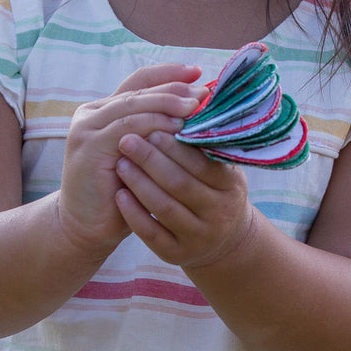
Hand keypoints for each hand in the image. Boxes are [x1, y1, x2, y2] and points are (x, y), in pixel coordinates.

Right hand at [57, 64, 206, 256]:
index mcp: (104, 111)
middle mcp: (92, 114)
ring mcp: (87, 128)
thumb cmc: (121, 193)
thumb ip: (158, 131)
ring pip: (134, 107)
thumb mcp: (142, 156)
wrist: (87, 227)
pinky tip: (177, 128)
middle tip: (203, 91)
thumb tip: (199, 111)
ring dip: (167, 104)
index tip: (198, 72)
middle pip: (138, 91)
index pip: (138, 83)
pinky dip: (153, 125)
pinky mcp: (88, 146)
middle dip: (173, 89)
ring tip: (195, 106)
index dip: (168, 75)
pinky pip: (127, 129)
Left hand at [113, 130, 253, 269]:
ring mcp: (199, 237)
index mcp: (231, 187)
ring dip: (139, 183)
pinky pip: (152, 234)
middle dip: (151, 160)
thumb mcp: (221, 167)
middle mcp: (219, 213)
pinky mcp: (177, 255)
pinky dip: (134, 214)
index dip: (174, 146)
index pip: (202, 163)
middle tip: (126, 139)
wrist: (221, 240)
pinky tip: (119, 195)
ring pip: (164, 208)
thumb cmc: (214, 189)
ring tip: (119, 162)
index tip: (151, 126)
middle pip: (180, 184)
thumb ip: (207, 141)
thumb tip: (192, 95)